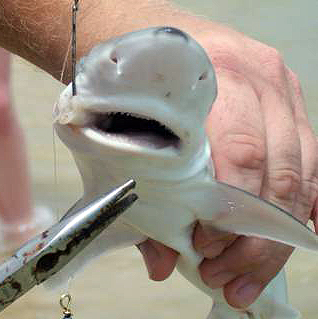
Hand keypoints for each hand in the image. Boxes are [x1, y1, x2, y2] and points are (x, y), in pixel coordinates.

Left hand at [138, 27, 317, 308]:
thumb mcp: (128, 125)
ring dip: (275, 237)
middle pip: (276, 171)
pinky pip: (312, 163)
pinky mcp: (290, 105)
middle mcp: (258, 80)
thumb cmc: (138, 83)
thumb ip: (145, 193)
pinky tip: (286, 242)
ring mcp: (281, 91)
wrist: (151, 42)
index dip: (227, 210)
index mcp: (213, 78)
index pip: (239, 152)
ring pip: (301, 174)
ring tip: (244, 276)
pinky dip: (302, 207)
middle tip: (223, 276)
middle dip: (253, 238)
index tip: (203, 248)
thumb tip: (162, 263)